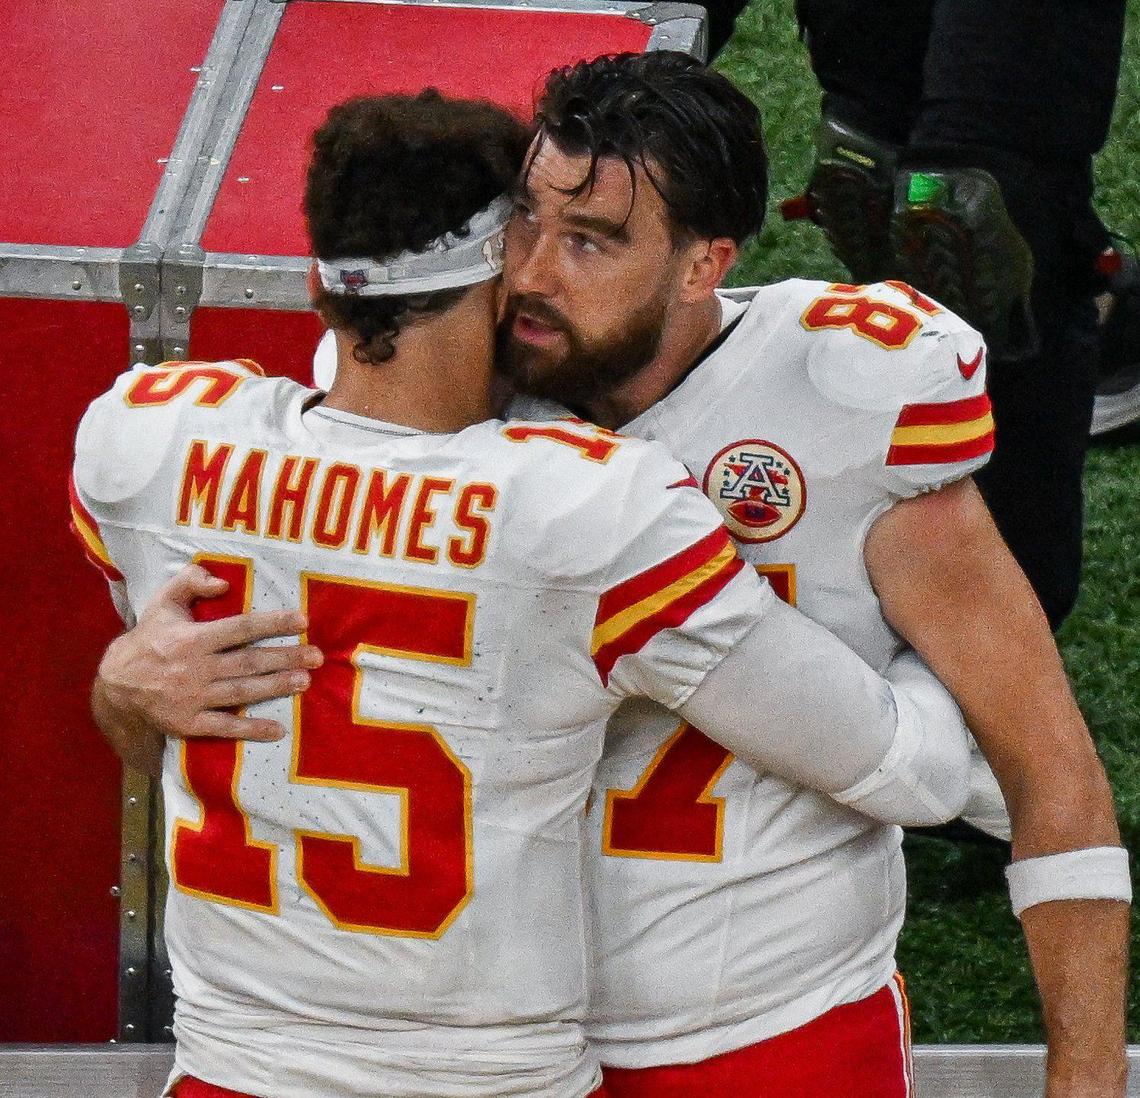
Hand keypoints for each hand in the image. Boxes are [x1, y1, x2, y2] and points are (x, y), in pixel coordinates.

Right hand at [95, 563, 322, 742]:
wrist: (116, 685)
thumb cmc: (148, 639)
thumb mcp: (162, 602)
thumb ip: (190, 582)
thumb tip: (223, 582)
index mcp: (193, 638)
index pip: (241, 628)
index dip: (273, 623)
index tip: (302, 620)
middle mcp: (196, 668)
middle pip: (249, 662)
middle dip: (285, 658)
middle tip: (317, 656)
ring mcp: (193, 698)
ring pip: (242, 691)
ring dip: (276, 687)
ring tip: (305, 681)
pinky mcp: (189, 723)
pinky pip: (224, 727)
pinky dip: (251, 730)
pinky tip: (279, 730)